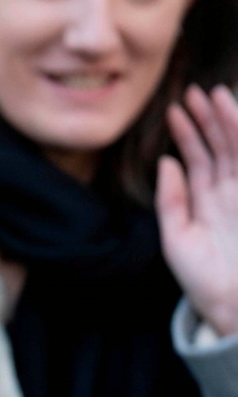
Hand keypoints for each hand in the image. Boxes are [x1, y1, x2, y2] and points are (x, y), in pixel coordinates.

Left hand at [158, 85, 237, 335]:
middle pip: (220, 146)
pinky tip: (235, 123)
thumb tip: (166, 161)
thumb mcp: (176, 238)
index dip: (187, 133)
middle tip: (195, 90)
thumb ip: (171, 200)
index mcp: (207, 201)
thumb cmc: (203, 279)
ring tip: (216, 96)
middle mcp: (230, 193)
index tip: (174, 108)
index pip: (197, 158)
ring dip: (230, 123)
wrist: (233, 306)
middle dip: (209, 118)